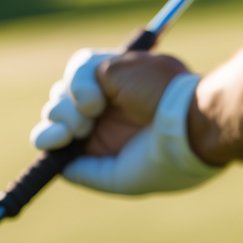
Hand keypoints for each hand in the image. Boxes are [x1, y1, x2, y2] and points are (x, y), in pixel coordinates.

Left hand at [31, 48, 223, 194]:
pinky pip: (80, 68)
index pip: (68, 128)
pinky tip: (96, 104)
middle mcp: (112, 108)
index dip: (51, 135)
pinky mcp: (117, 65)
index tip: (53, 146)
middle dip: (54, 124)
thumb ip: (88, 171)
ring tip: (87, 123)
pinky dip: (79, 88)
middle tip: (67, 136)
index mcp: (114, 134)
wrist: (191, 132)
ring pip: (65, 89)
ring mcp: (114, 85)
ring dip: (65, 110)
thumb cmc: (164, 161)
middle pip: (59, 107)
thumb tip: (60, 164)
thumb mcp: (120, 177)